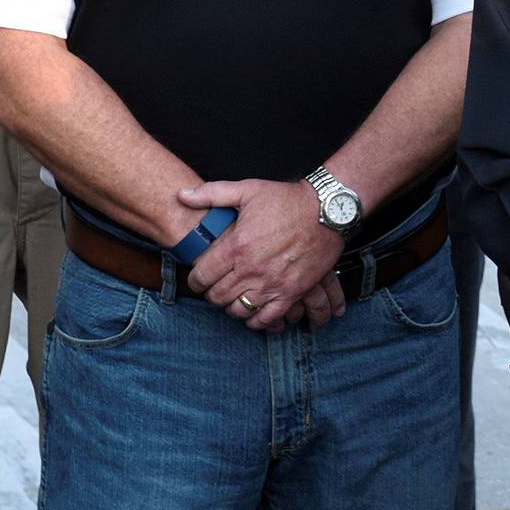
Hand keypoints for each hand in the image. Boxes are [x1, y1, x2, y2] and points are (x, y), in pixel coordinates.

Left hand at [180, 179, 345, 331]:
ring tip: (237, 296)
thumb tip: (182, 194)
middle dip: (213, 294)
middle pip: (217, 297)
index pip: (201, 277)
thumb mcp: (248, 189)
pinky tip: (256, 309)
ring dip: (233, 306)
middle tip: (218, 286)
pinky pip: (267, 318)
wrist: (327, 210)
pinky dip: (257, 320)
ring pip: (239, 310)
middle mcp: (251, 269)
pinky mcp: (292, 292)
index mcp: (237, 246)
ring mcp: (272, 283)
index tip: (201, 277)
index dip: (196, 280)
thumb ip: (212, 193)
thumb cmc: (287, 200)